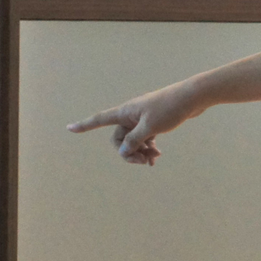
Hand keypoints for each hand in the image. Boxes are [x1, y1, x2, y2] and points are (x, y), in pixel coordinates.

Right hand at [66, 82, 198, 164]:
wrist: (192, 97)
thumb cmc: (170, 108)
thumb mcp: (150, 128)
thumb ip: (134, 141)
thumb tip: (123, 151)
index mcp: (125, 112)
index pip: (100, 119)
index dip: (84, 125)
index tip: (68, 128)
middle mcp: (131, 114)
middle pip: (120, 138)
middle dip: (129, 152)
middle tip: (144, 162)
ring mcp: (142, 118)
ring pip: (134, 140)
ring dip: (141, 152)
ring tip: (154, 159)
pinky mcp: (154, 121)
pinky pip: (144, 138)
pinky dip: (148, 147)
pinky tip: (157, 156)